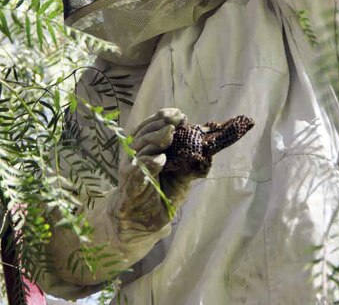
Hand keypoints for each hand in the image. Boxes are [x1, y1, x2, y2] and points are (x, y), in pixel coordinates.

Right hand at [110, 108, 191, 234]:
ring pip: (138, 150)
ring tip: (170, 134)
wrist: (140, 224)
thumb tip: (210, 152)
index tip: (179, 114)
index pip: (150, 127)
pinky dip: (147, 164)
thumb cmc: (159, 196)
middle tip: (174, 122)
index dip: (162, 118)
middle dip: (159, 125)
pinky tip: (159, 159)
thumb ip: (191, 166)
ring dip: (154, 139)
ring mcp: (129, 172)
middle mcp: (135, 157)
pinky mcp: (128, 188)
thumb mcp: (180, 179)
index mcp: (146, 149)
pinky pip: (135, 173)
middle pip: (143, 134)